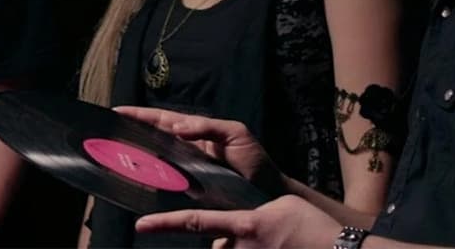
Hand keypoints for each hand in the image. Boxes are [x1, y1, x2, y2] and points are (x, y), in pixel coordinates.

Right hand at [113, 106, 282, 192]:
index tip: (117, 111)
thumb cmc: (255, 162)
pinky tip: (135, 178)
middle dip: (130, 131)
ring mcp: (185, 168)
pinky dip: (148, 177)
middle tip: (108, 130)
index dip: (140, 114)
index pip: (162, 119)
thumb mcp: (236, 134)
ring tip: (113, 151)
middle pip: (152, 137)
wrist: (268, 193)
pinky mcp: (187, 188)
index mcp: (195, 131)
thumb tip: (176, 127)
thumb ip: (207, 126)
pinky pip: (163, 180)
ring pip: (154, 158)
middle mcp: (186, 148)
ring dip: (135, 154)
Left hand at [135, 195, 341, 248]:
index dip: (165, 224)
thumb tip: (238, 228)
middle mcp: (244, 247)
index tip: (141, 226)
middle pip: (217, 247)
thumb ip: (252, 216)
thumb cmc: (313, 226)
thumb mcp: (280, 209)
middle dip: (225, 244)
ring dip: (243, 248)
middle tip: (241, 235)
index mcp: (245, 224)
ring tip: (275, 240)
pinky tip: (279, 245)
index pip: (196, 223)